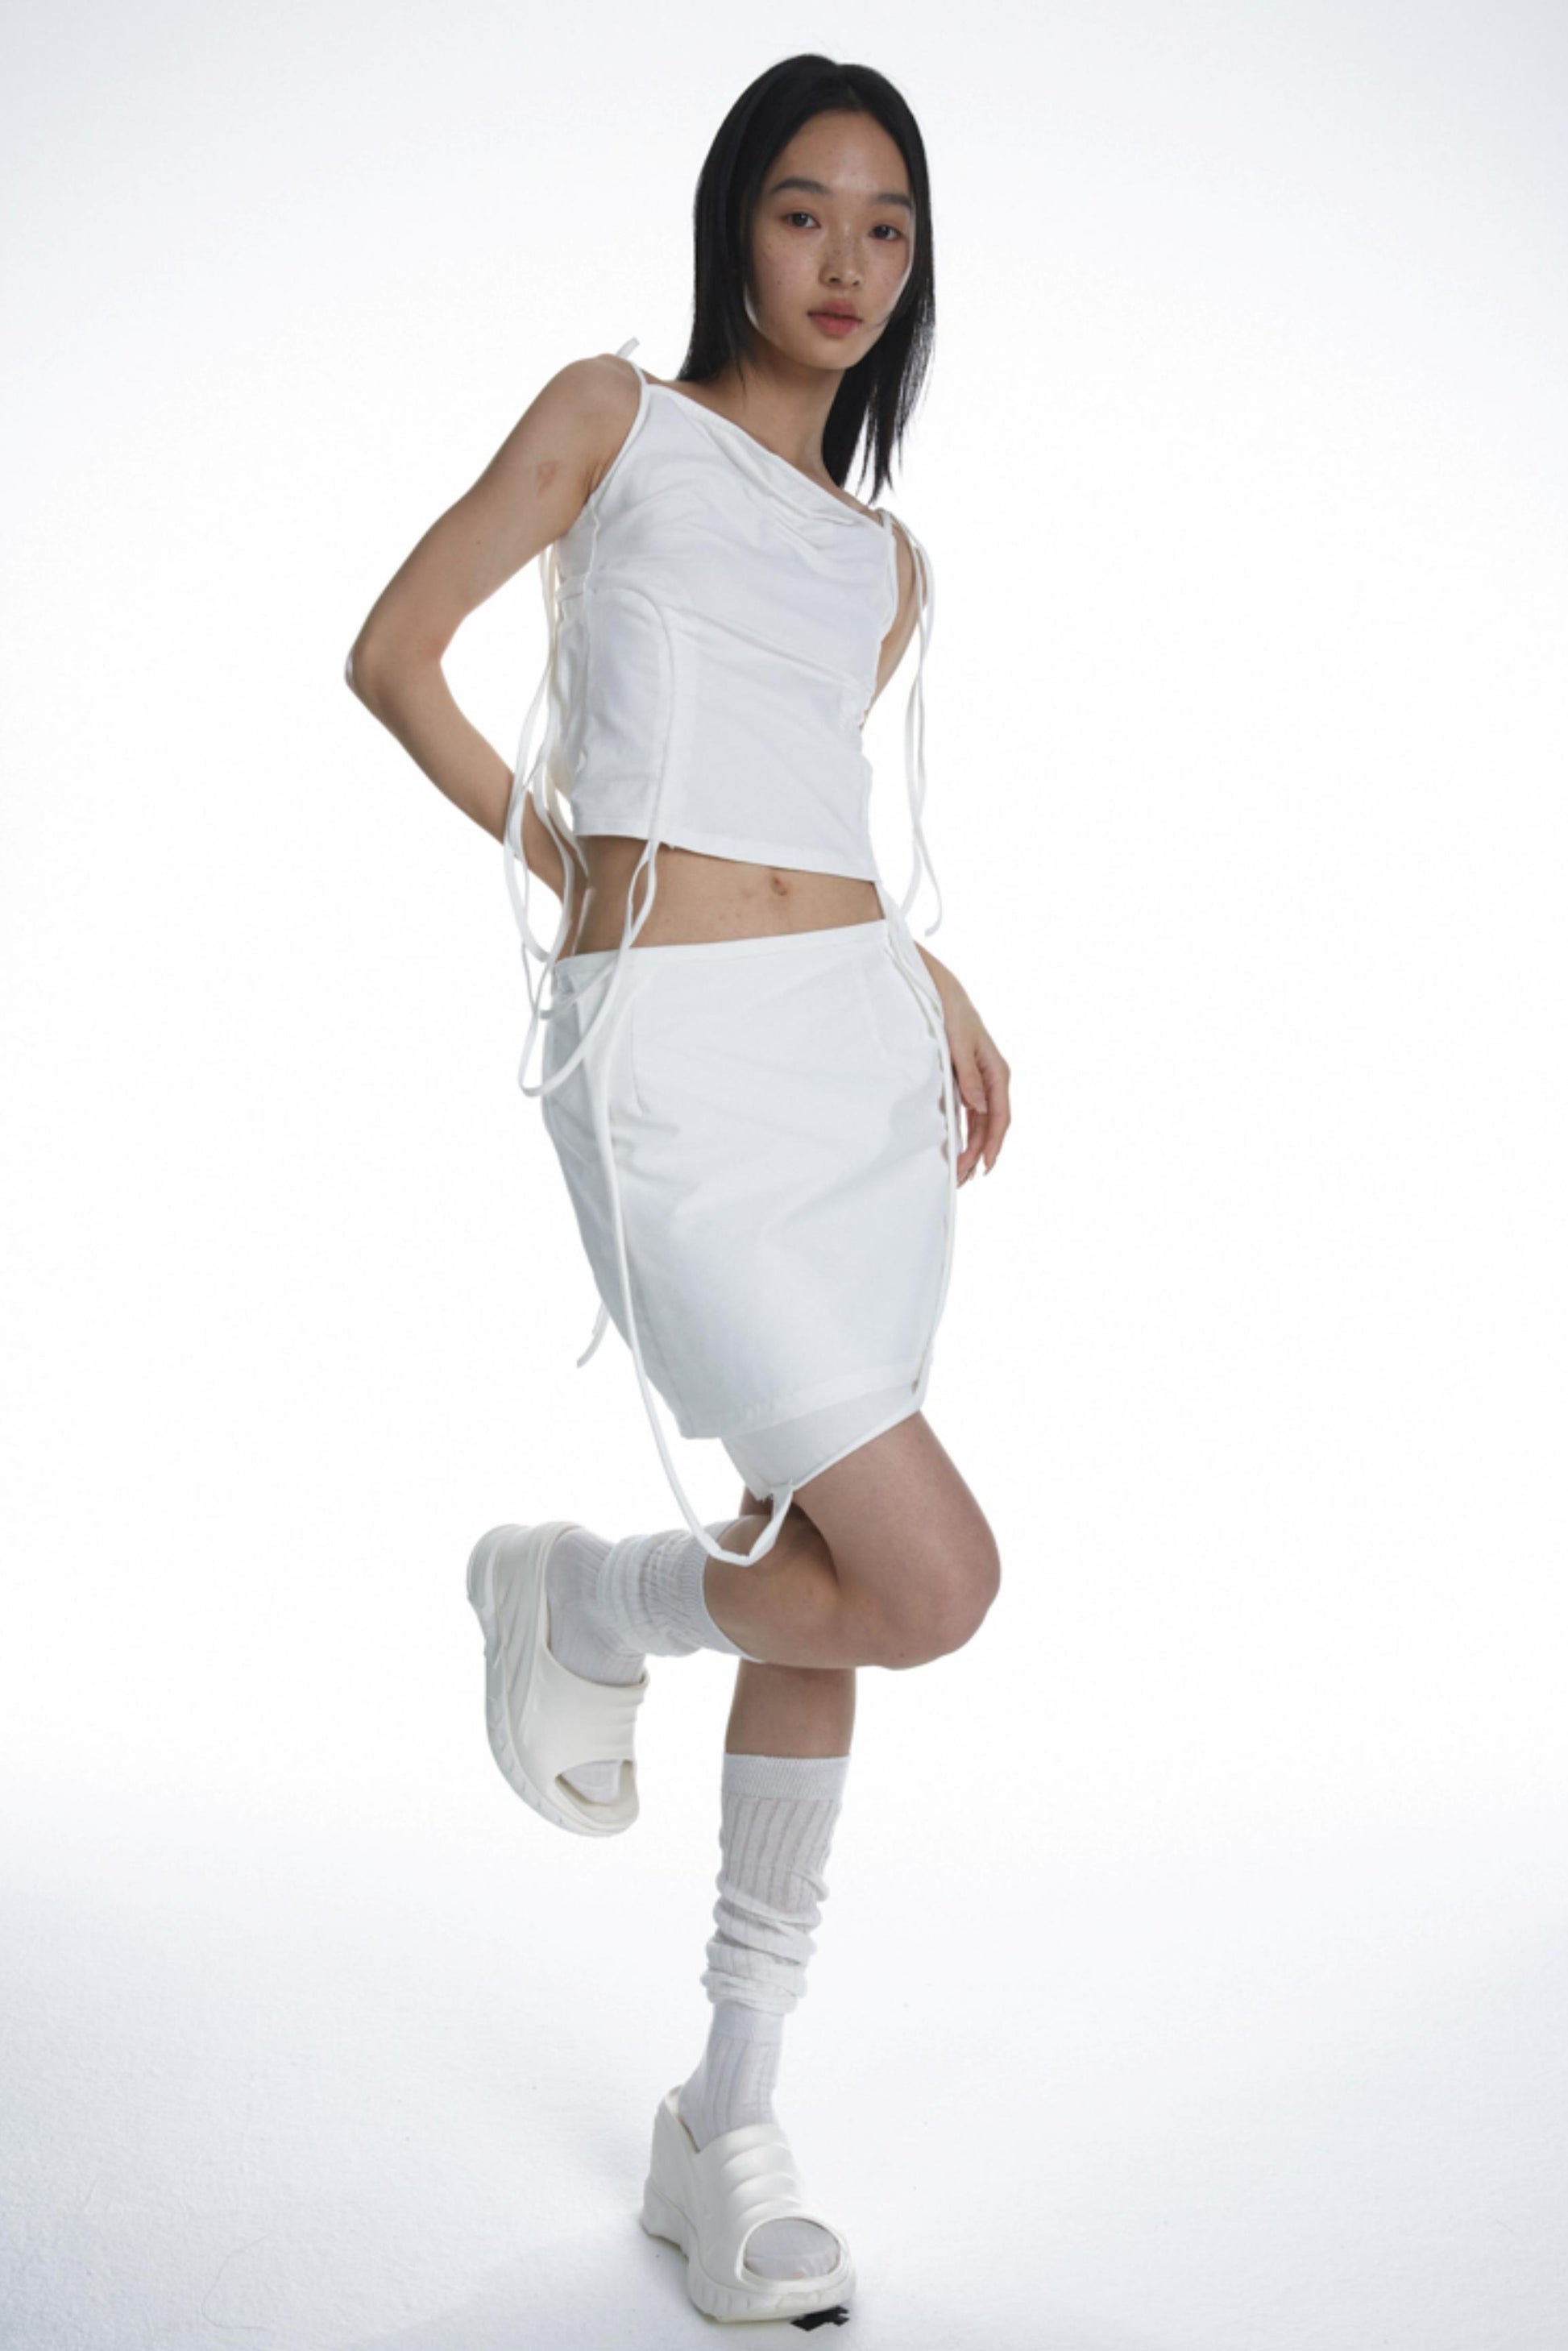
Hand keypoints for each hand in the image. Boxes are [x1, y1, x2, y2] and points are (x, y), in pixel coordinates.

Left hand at [927, 968, 1010, 1184]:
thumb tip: (976, 1105)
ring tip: (961, 1173)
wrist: (942, 993)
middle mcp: (992, 1080)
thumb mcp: (959, 1043)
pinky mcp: (967, 1083)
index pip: (1000, 1115)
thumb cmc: (953, 1014)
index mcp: (997, 1071)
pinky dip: (965, 1133)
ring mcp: (980, 1083)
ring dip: (972, 1148)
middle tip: (964, 1179)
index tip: (985, 1165)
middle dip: (979, 1153)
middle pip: (990, 1125)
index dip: (994, 1142)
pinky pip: (970, 1115)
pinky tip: (960, 1150)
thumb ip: (968, 1074)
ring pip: (981, 1123)